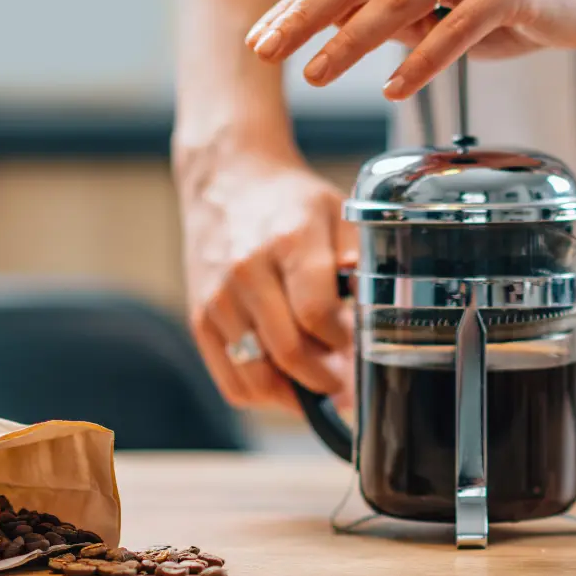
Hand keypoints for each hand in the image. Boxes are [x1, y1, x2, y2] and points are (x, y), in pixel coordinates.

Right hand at [176, 144, 356, 412]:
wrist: (229, 180)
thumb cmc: (291, 201)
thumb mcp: (338, 213)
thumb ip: (359, 261)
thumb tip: (375, 313)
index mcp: (289, 241)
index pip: (317, 314)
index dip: (346, 342)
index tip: (362, 348)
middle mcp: (246, 271)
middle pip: (289, 352)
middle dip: (328, 378)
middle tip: (351, 383)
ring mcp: (217, 299)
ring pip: (258, 376)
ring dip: (297, 393)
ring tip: (323, 384)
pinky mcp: (199, 320)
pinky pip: (232, 382)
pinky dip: (264, 394)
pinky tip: (290, 384)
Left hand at [242, 0, 575, 98]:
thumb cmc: (507, 2)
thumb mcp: (441, 11)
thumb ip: (395, 19)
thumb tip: (341, 38)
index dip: (296, 7)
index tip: (257, 40)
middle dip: (305, 16)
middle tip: (266, 51)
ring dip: (353, 39)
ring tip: (317, 75)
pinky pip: (459, 26)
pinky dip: (424, 58)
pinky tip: (395, 88)